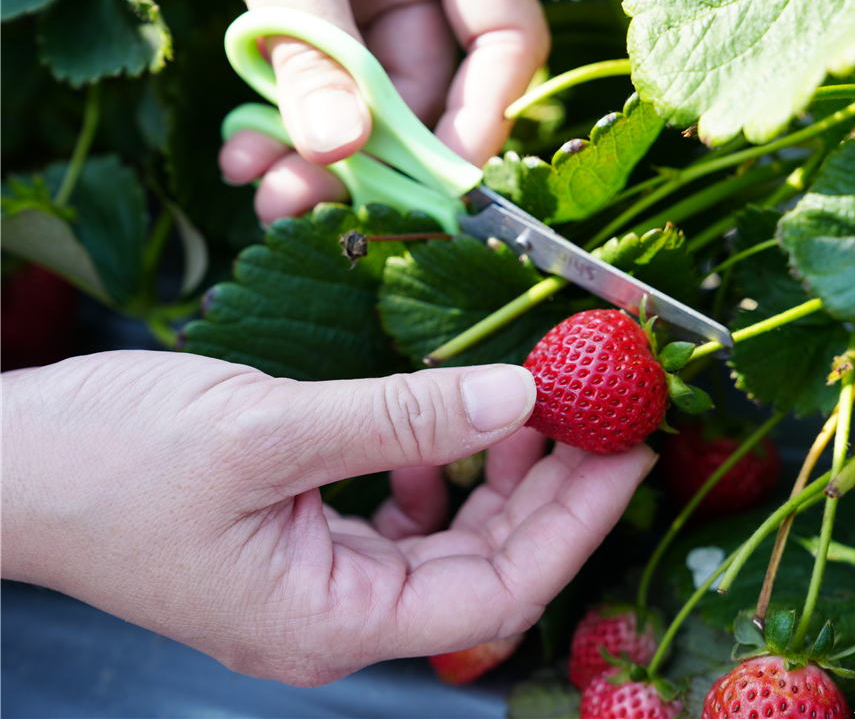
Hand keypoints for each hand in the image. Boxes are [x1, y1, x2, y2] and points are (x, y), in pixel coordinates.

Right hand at [2, 352, 654, 685]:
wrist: (13, 462)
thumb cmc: (111, 461)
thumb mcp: (269, 429)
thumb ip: (401, 418)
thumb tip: (516, 396)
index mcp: (331, 622)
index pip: (497, 590)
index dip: (575, 522)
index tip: (628, 450)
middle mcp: (337, 615)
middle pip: (484, 564)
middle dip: (551, 491)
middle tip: (600, 414)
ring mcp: (321, 580)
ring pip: (449, 538)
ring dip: (498, 475)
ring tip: (538, 408)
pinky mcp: (305, 537)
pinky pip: (401, 514)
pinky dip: (438, 468)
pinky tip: (447, 424)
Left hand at [213, 0, 548, 224]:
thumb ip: (316, 50)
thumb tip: (338, 148)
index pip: (506, 41)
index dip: (479, 119)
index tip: (436, 187)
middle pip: (428, 96)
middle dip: (370, 163)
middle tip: (320, 207)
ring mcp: (372, 9)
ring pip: (368, 114)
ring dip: (318, 165)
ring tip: (269, 199)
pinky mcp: (323, 30)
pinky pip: (321, 98)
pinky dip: (283, 135)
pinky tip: (242, 158)